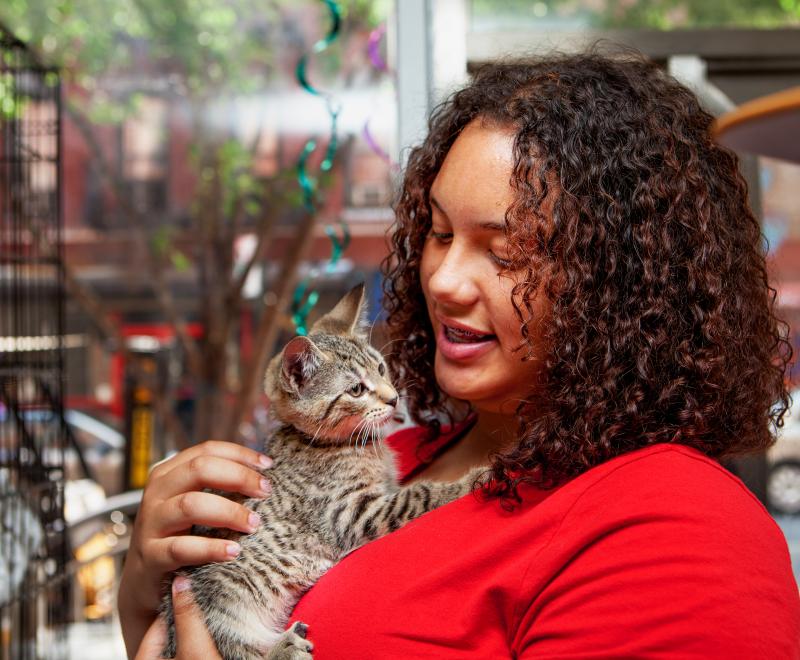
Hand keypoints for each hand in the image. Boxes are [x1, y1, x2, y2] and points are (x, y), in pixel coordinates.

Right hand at [118, 440, 271, 657]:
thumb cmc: (180, 535)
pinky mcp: (151, 556)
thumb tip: (264, 471)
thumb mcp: (194, 504)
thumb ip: (218, 486)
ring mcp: (151, 524)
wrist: (146, 581)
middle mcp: (157, 493)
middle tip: (266, 492)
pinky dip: (212, 548)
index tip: (268, 465)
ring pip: (191, 505)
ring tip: (254, 524)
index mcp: (169, 473)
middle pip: (199, 469)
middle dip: (239, 477)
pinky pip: (182, 548)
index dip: (240, 454)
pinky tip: (234, 552)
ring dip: (229, 512)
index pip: (207, 450)